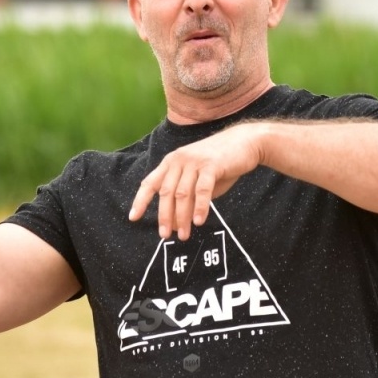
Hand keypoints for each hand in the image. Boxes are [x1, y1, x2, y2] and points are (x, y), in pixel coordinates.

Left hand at [129, 123, 268, 240]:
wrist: (244, 142)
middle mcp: (179, 160)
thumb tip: (177, 221)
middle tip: (165, 235)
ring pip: (182, 194)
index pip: (150, 182)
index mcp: (171, 162)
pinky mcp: (211, 165)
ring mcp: (194, 161)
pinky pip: (202, 190)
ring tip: (183, 235)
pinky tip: (198, 222)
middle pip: (166, 193)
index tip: (133, 218)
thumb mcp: (198, 179)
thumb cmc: (220, 163)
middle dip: (164, 217)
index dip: (140, 200)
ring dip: (182, 217)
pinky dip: (199, 208)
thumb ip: (187, 195)